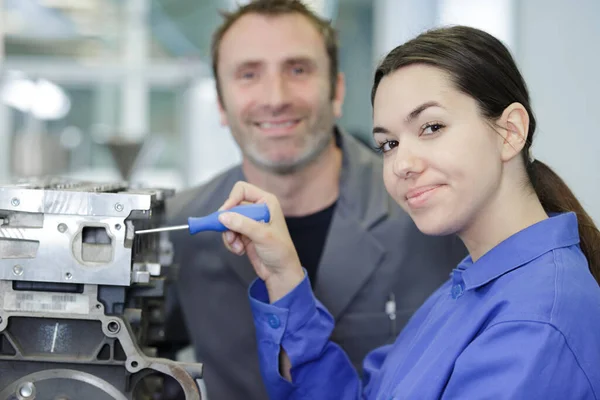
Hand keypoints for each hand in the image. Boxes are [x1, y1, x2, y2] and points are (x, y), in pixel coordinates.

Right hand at [218, 181, 303, 301]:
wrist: (280, 272)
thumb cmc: (280, 251)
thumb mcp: (262, 235)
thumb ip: (242, 224)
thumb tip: (222, 216)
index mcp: (266, 202)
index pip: (242, 190)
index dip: (231, 200)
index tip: (224, 215)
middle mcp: (257, 208)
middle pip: (232, 206)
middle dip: (229, 223)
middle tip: (229, 235)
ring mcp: (249, 221)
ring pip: (227, 221)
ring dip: (228, 235)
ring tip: (237, 247)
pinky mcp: (243, 234)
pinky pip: (228, 232)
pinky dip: (230, 242)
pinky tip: (239, 250)